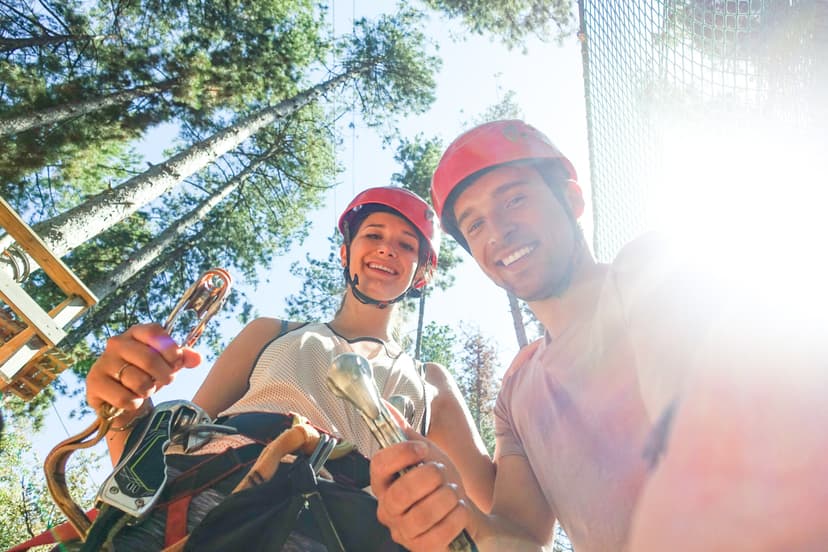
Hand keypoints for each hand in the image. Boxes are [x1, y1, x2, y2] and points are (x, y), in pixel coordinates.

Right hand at [85, 323, 200, 419]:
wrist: (122, 399)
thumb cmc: (146, 375)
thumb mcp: (167, 364)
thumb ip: (183, 358)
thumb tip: (197, 358)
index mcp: (136, 332)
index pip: (155, 332)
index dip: (171, 349)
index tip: (176, 362)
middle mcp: (117, 343)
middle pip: (150, 359)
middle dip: (164, 376)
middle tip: (166, 381)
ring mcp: (103, 362)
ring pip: (139, 381)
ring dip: (149, 390)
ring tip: (145, 389)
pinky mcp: (94, 383)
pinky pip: (125, 397)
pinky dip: (135, 403)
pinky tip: (132, 400)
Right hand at [371, 428, 472, 550]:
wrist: (462, 510)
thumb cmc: (439, 482)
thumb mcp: (426, 454)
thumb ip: (406, 433)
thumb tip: (386, 406)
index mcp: (383, 483)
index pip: (379, 465)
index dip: (402, 454)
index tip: (424, 450)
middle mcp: (387, 509)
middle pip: (401, 492)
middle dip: (430, 477)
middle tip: (442, 473)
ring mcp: (403, 532)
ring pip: (422, 515)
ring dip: (446, 497)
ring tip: (453, 492)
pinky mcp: (422, 549)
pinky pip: (439, 535)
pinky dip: (456, 517)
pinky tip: (459, 509)